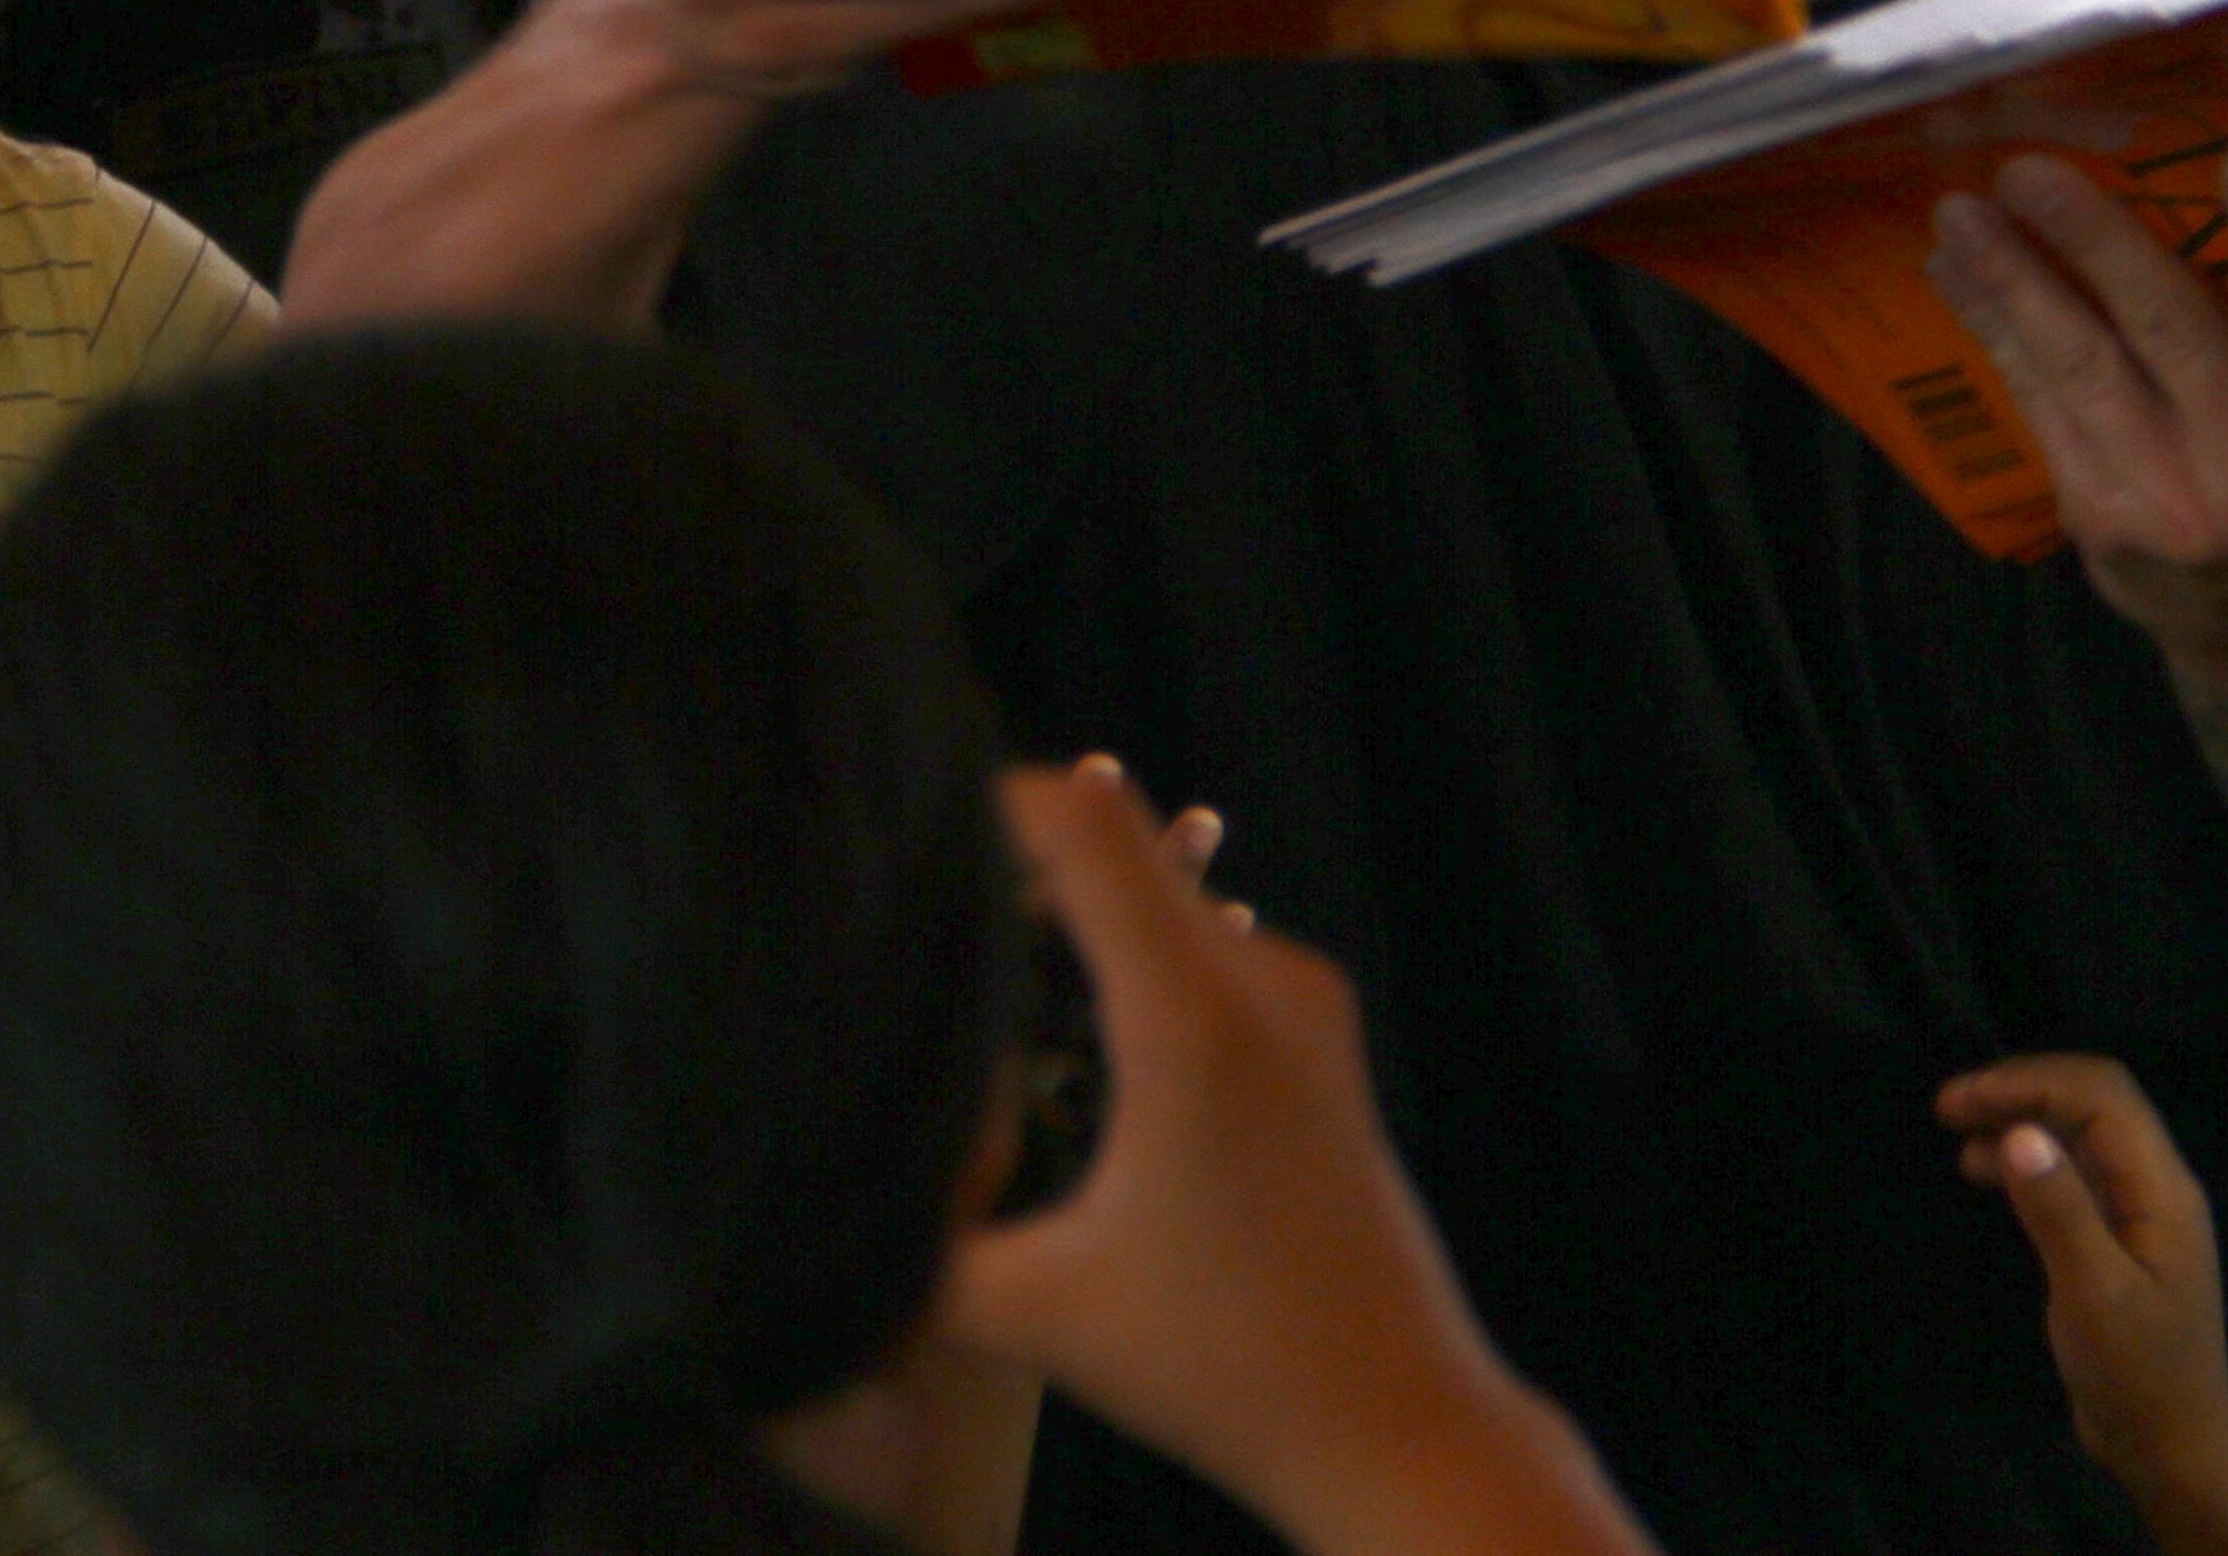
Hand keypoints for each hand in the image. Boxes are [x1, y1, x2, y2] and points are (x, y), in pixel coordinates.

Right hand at [946, 763, 1643, 1555]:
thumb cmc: (1223, 1368)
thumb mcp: (1039, 1312)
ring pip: (1168, 897)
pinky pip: (1212, 947)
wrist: (1399, 1423)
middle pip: (1123, 844)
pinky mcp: (1327, 1037)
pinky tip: (1084, 1039)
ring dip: (1082, 919)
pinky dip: (1137, 961)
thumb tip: (828, 1197)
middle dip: (1021, 865)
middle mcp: (1263, 983)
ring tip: (998, 982)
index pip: (1086, 823)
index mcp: (1191, 1020)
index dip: (991, 804)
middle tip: (930, 919)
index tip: (914, 836)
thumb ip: (919, 1246)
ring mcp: (1308, 1003)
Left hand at [1921, 148, 2227, 677]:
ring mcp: (2176, 501)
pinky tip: (1957, 277)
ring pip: (2082, 365)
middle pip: (2174, 329)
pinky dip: (1995, 332)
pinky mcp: (2102, 518)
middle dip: (2095, 239)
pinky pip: (2039, 405)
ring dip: (2011, 280)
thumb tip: (2215, 187)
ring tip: (1960, 215)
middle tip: (2030, 170)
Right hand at [1935, 1058, 2227, 1525]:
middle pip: (2092, 1102)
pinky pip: (2073, 1173)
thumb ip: (2059, 1209)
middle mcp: (2156, 1187)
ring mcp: (2138, 1213)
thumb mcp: (2093, 1293)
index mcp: (2162, 1190)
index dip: (2028, 1082)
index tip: (1960, 1102)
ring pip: (2079, 1135)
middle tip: (1949, 1107)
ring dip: (2020, 1120)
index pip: (2101, 1095)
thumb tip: (2018, 1133)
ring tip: (1958, 1135)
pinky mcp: (2116, 1239)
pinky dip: (2027, 1160)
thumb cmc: (2137, 1374)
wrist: (2172, 1450)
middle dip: (2021, 1090)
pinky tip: (1985, 1172)